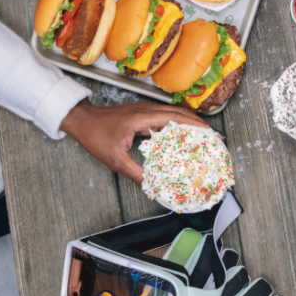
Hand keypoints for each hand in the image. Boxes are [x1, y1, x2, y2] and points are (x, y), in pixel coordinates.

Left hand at [60, 100, 208, 184]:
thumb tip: (152, 185)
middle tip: (214, 136)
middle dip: (199, 123)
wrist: (82, 120)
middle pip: (180, 113)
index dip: (195, 125)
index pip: (176, 118)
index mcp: (143, 118)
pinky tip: (182, 134)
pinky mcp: (142, 113)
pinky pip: (165, 116)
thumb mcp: (115, 160)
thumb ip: (135, 173)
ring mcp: (144, 110)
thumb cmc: (95, 135)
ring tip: (203, 135)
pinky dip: (178, 123)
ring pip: (174, 113)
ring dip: (190, 122)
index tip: (210, 134)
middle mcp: (147, 110)